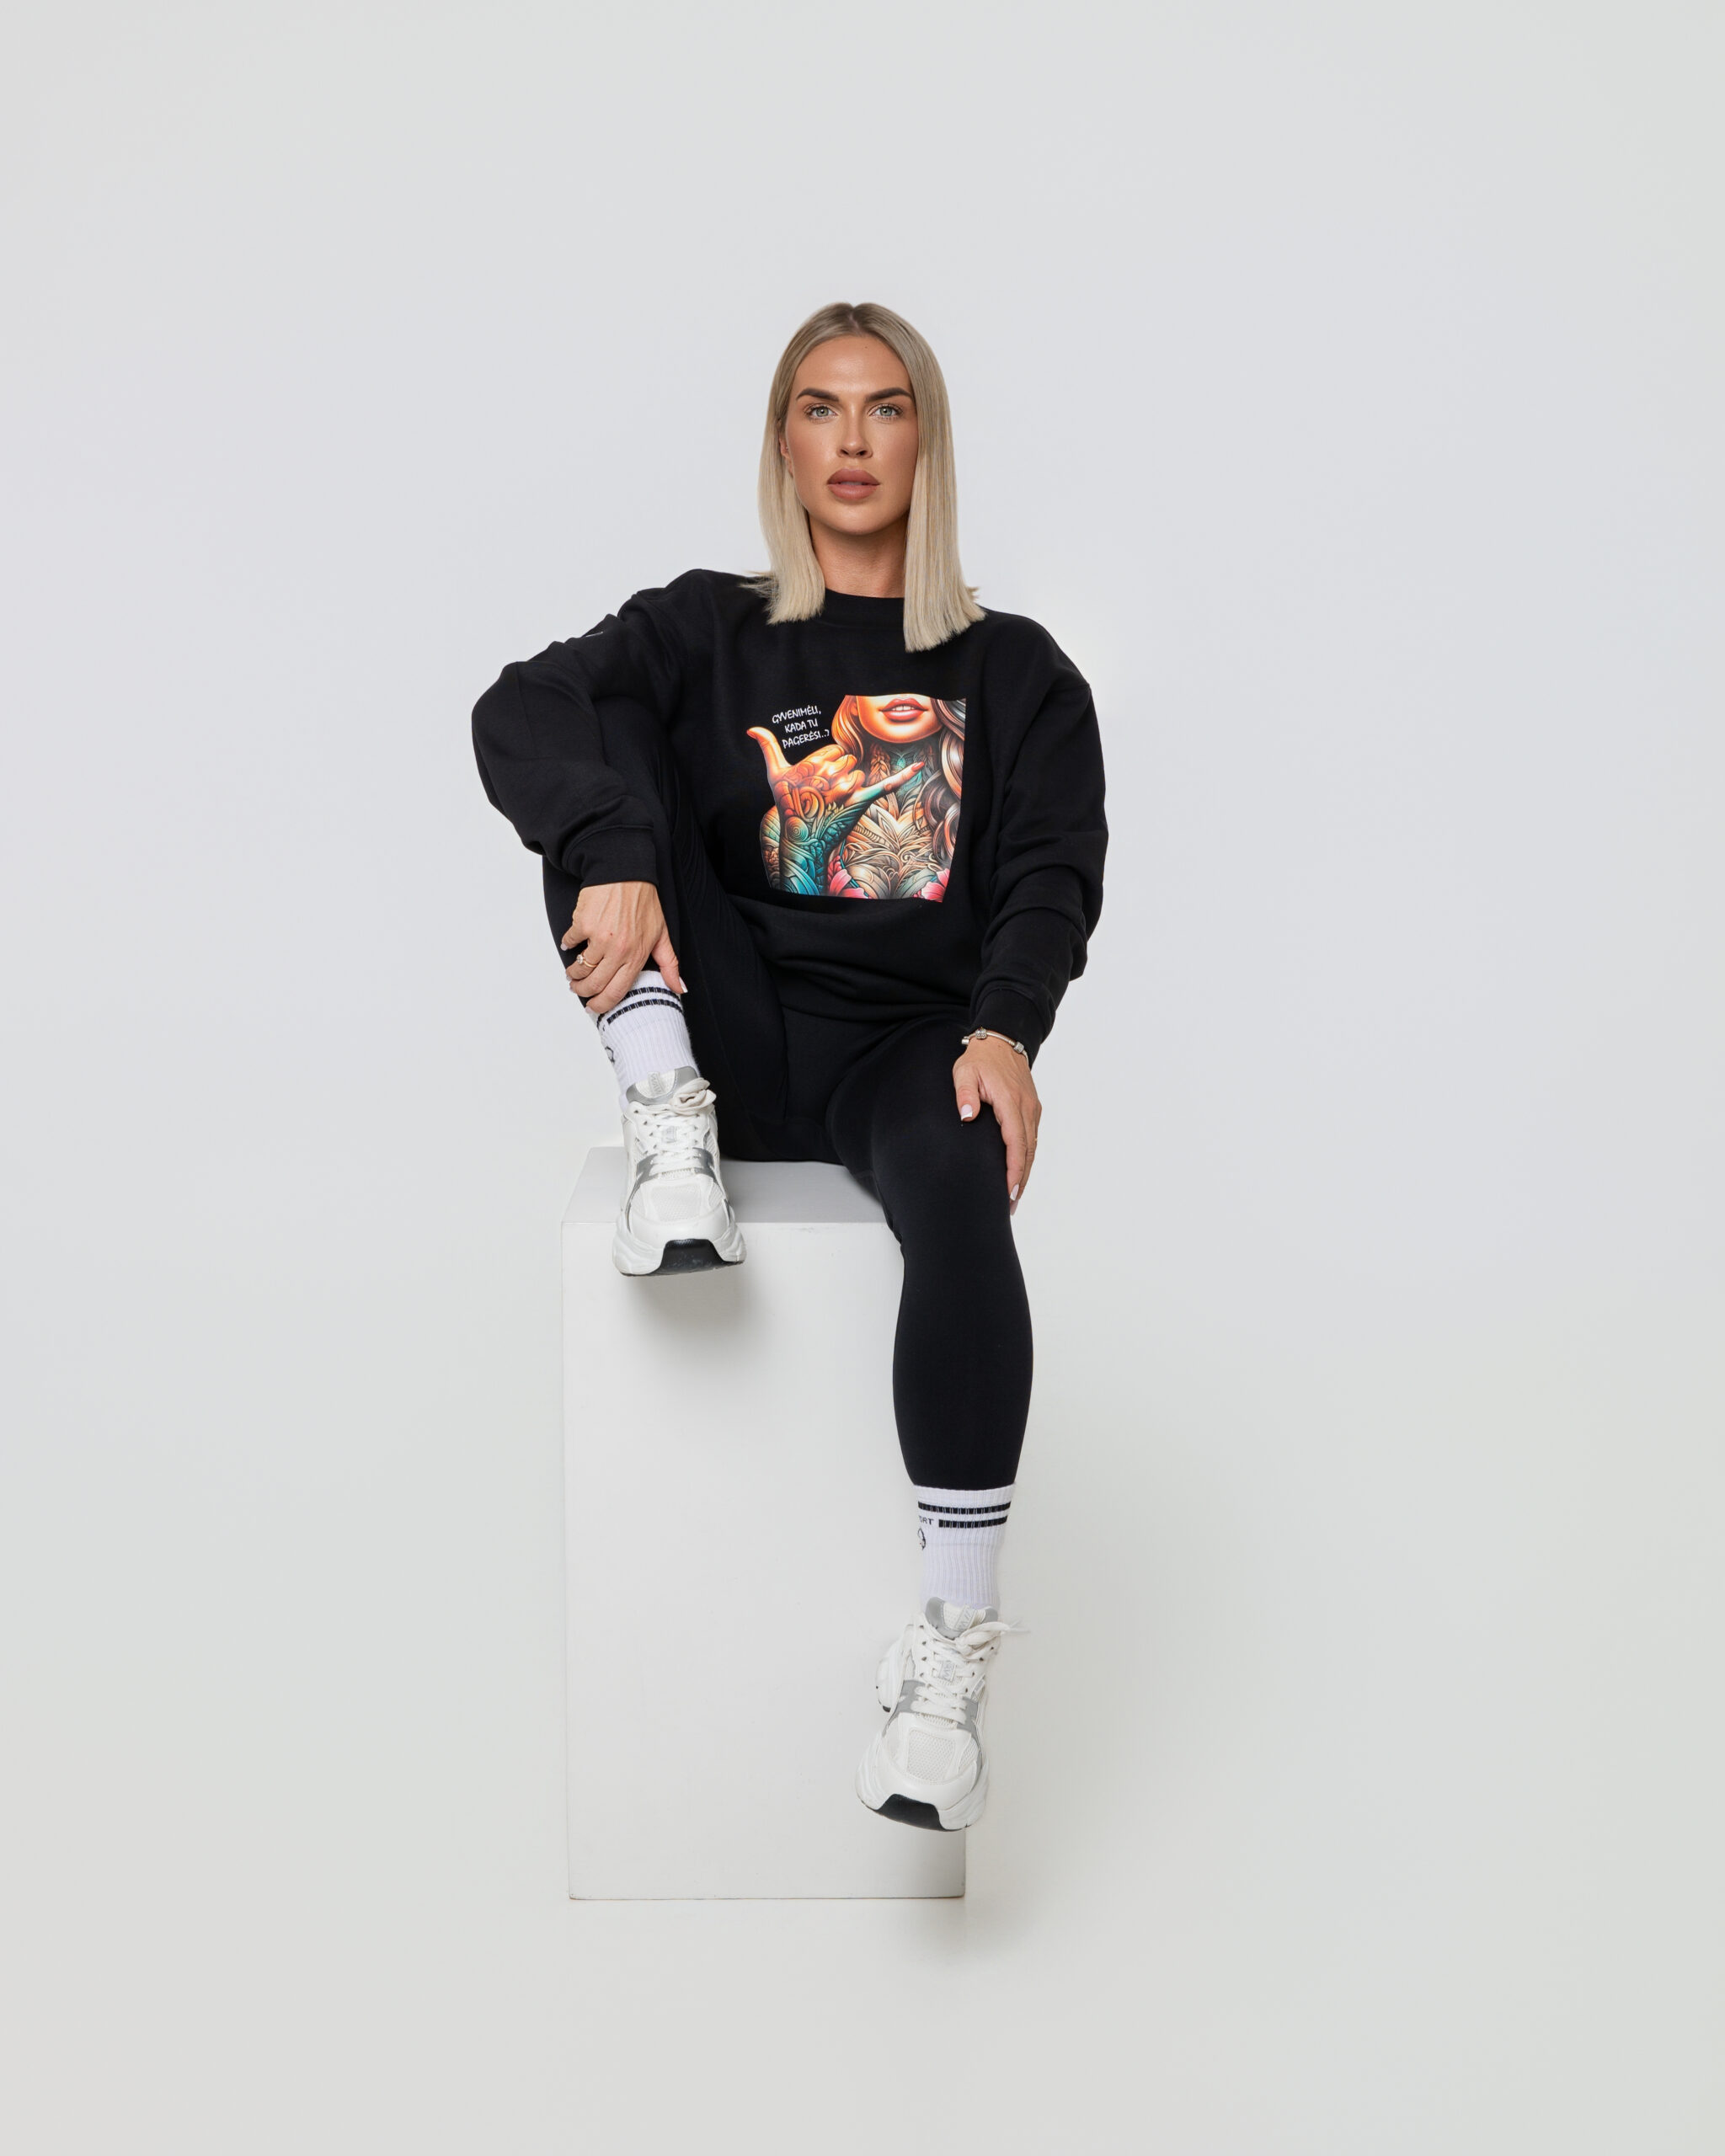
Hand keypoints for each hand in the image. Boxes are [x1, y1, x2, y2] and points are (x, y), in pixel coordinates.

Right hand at [559, 880, 681, 1014]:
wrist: (625, 872)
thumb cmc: (644, 902)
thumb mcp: (662, 934)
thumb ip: (670, 964)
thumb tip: (679, 988)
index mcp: (636, 956)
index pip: (616, 992)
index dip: (602, 1004)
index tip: (593, 1007)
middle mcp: (618, 950)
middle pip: (594, 985)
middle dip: (582, 992)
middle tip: (578, 989)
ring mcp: (599, 938)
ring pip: (580, 968)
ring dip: (573, 974)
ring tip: (573, 973)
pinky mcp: (583, 923)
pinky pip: (570, 942)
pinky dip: (568, 944)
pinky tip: (572, 942)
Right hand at [746, 729, 921, 895]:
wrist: (802, 838)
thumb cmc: (788, 805)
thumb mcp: (774, 774)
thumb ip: (768, 746)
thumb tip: (751, 728)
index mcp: (812, 763)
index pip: (833, 751)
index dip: (826, 765)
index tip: (814, 783)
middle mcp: (828, 774)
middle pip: (847, 760)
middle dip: (839, 775)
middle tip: (824, 796)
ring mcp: (845, 789)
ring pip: (859, 774)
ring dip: (851, 787)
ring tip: (834, 804)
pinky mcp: (860, 803)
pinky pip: (885, 786)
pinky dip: (903, 777)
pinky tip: (919, 767)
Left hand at [953, 1037, 1040, 1213]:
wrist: (1002, 1041)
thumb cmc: (980, 1059)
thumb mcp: (964, 1072)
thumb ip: (965, 1094)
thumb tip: (967, 1115)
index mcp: (1010, 1101)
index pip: (1015, 1142)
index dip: (1014, 1169)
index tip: (1009, 1191)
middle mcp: (1026, 1107)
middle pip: (1028, 1151)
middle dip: (1020, 1180)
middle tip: (1010, 1205)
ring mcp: (1032, 1109)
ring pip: (1032, 1147)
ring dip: (1025, 1173)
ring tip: (1014, 1197)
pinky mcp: (1032, 1110)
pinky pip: (1032, 1139)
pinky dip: (1027, 1159)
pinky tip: (1019, 1174)